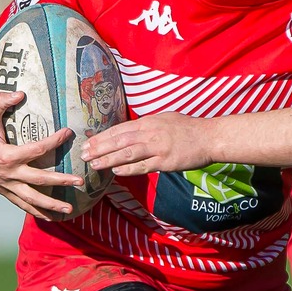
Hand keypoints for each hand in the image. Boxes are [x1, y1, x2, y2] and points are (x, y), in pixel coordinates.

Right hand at [0, 91, 80, 217]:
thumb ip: (2, 102)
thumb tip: (20, 92)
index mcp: (7, 155)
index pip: (37, 149)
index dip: (54, 141)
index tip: (68, 133)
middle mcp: (9, 173)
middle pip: (40, 179)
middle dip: (61, 181)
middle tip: (80, 181)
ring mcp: (6, 185)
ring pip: (32, 199)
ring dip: (52, 205)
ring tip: (70, 210)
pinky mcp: (4, 191)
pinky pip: (22, 204)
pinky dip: (36, 211)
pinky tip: (51, 217)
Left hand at [82, 113, 214, 176]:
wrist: (209, 137)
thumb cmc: (188, 128)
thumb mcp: (165, 119)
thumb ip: (148, 125)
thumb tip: (131, 131)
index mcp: (148, 122)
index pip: (119, 129)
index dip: (101, 136)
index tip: (87, 142)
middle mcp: (150, 133)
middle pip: (119, 140)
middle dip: (98, 147)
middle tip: (83, 154)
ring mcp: (157, 147)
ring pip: (127, 153)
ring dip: (108, 159)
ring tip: (93, 164)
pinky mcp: (165, 161)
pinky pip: (143, 166)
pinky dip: (128, 168)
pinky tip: (116, 171)